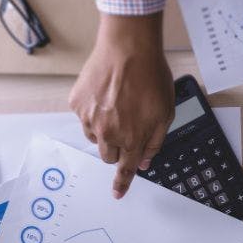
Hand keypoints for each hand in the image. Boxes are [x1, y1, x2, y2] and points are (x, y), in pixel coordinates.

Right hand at [70, 13, 174, 198]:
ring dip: (104, 129)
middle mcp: (108, 133)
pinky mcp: (77, 103)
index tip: (117, 194)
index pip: (125, 169)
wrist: (128, 48)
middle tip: (126, 125)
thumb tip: (144, 160)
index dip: (121, 184)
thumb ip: (154, 141)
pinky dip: (93, 110)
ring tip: (116, 104)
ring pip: (94, 136)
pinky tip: (105, 93)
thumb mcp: (165, 113)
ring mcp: (89, 118)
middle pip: (108, 154)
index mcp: (132, 138)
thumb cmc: (150, 76)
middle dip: (117, 147)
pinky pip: (83, 116)